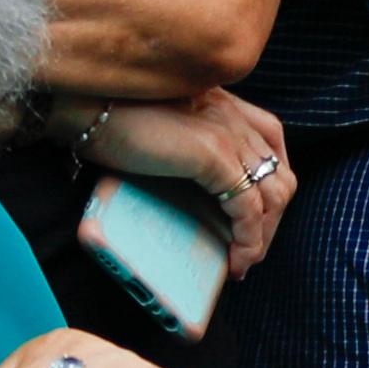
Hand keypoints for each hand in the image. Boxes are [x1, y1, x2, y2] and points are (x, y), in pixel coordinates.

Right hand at [68, 87, 297, 276]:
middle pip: (281, 178)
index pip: (273, 148)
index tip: (252, 224)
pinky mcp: (217, 156)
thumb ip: (191, 146)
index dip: (270, 191)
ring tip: (240, 262)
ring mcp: (230, 134)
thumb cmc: (111, 120)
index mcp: (226, 105)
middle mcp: (235, 117)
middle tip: (247, 254)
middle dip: (271, 223)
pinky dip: (248, 241)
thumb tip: (196, 192)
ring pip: (274, 197)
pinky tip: (234, 260)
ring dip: (262, 238)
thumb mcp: (166, 129)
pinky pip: (249, 209)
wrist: (88, 104)